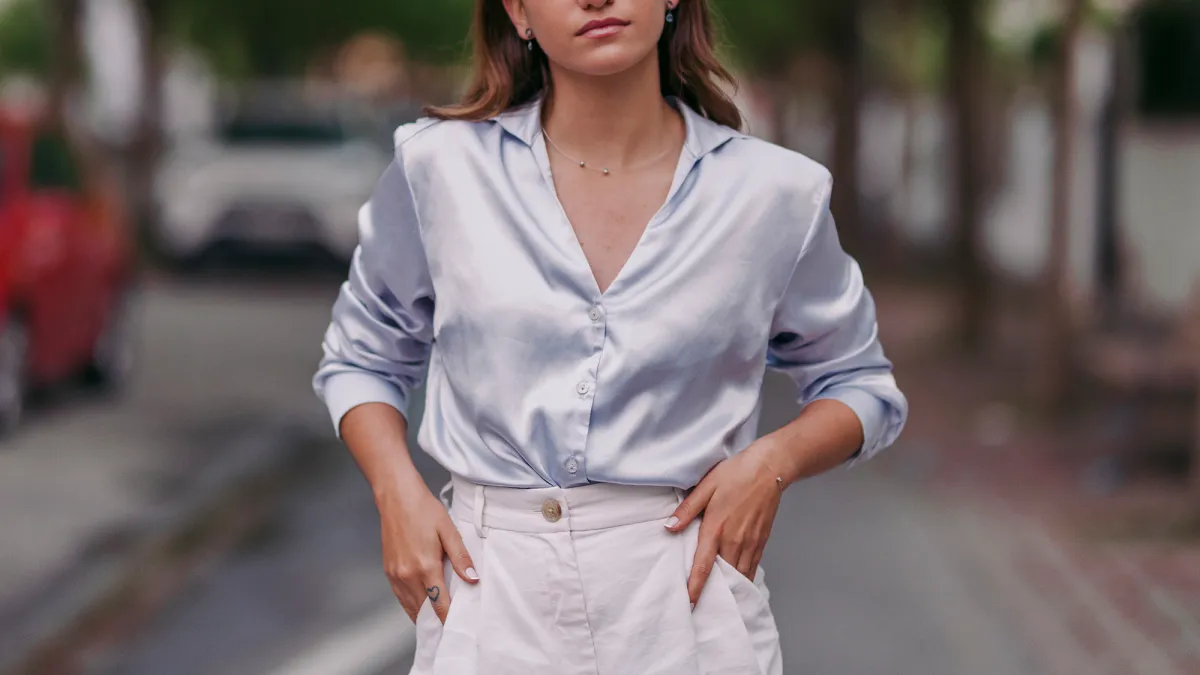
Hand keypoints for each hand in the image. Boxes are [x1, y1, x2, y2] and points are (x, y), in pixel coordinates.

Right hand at [376, 478, 478, 622]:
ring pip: (410, 606)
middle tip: (451, 629)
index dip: (449, 618)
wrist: (396, 497)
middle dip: (436, 621)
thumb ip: (461, 557)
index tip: (458, 628)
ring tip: (437, 624)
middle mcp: (407, 575)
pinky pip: (400, 597)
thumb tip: (473, 579)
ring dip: (422, 616)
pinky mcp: (388, 571)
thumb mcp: (449, 530)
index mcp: (425, 566)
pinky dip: (410, 605)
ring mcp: (395, 574)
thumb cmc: (424, 510)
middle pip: (423, 609)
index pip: (439, 603)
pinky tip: (420, 606)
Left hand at [666, 440, 784, 604]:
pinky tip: (737, 584)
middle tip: (701, 607)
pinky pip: (751, 567)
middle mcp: (734, 541)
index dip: (695, 587)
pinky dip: (744, 578)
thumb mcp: (706, 486)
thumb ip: (687, 510)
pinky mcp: (761, 541)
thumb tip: (668, 527)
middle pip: (722, 576)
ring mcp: (750, 543)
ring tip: (719, 602)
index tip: (689, 604)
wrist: (770, 469)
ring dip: (730, 589)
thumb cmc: (736, 474)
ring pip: (739, 575)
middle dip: (713, 593)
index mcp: (716, 528)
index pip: (703, 566)